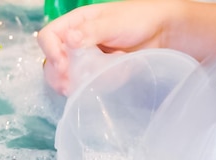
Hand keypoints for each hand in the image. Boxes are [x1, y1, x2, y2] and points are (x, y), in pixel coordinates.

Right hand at [37, 0, 215, 95]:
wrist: (166, 33)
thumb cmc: (141, 19)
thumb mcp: (115, 21)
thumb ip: (91, 31)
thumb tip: (70, 41)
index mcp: (76, 23)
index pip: (49, 37)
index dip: (52, 52)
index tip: (64, 65)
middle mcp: (77, 41)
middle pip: (53, 62)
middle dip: (61, 75)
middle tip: (73, 84)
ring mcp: (87, 59)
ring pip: (68, 77)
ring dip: (79, 81)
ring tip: (100, 76)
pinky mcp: (99, 74)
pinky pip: (89, 84)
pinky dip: (99, 83)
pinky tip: (116, 73)